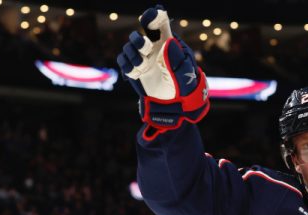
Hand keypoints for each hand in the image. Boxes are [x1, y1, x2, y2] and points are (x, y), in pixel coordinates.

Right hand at [117, 5, 208, 137]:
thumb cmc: (185, 86)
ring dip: (133, 54)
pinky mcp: (133, 70)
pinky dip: (126, 64)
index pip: (159, 23)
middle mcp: (153, 48)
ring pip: (129, 47)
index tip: (149, 17)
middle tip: (146, 48)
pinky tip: (135, 71)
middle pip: (138, 35)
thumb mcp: (185, 74)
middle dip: (138, 40)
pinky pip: (122, 60)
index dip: (152, 16)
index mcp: (168, 43)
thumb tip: (166, 43)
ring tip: (142, 66)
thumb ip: (176, 59)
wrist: (175, 104)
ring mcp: (142, 58)